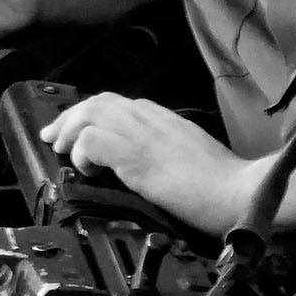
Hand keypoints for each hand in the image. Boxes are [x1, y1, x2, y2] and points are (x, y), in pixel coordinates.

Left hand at [41, 94, 247, 235]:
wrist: (241, 193)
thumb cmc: (223, 186)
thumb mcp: (191, 158)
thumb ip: (165, 153)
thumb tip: (142, 165)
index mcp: (163, 119)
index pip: (117, 104)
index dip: (89, 114)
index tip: (74, 133)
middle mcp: (151, 118)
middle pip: (98, 101)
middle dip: (70, 117)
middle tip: (54, 138)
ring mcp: (143, 135)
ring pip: (89, 113)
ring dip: (70, 130)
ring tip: (64, 152)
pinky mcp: (136, 156)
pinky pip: (92, 140)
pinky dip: (82, 152)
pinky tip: (86, 170)